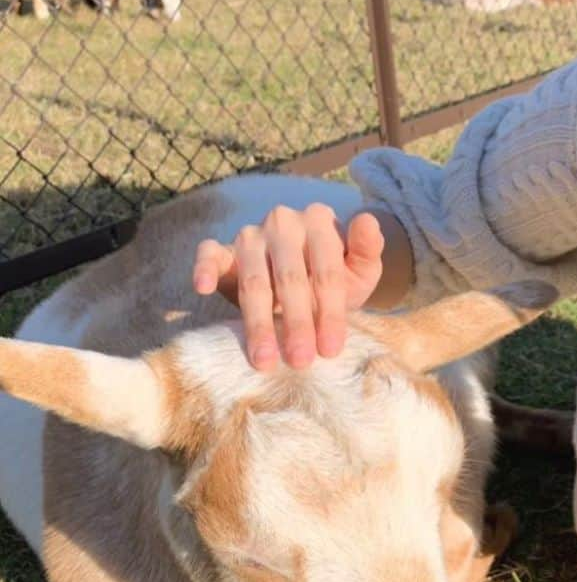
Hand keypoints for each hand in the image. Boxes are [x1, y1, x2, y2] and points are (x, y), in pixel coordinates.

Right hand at [191, 204, 384, 370]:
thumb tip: (370, 220)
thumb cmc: (336, 280)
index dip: (330, 313)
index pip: (326, 272)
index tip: (331, 350)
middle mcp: (283, 222)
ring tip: (264, 360)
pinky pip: (208, 253)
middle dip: (296, 324)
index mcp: (319, 222)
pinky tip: (201, 287)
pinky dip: (203, 268)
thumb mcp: (360, 270)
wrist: (306, 284)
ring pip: (254, 281)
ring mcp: (251, 234)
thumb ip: (368, 249)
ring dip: (258, 323)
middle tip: (300, 361)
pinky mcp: (223, 249)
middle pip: (291, 279)